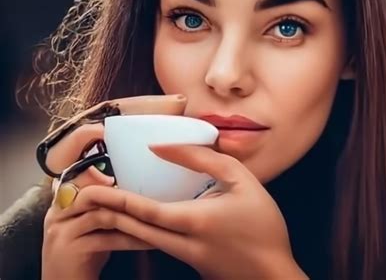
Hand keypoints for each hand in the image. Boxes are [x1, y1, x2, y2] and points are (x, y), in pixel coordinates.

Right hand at [40, 94, 187, 279]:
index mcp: (66, 196)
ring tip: (160, 214)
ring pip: (104, 212)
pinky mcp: (68, 248)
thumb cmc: (89, 249)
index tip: (106, 131)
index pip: (73, 162)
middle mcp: (60, 208)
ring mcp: (61, 228)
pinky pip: (106, 238)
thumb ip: (111, 197)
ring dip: (134, 215)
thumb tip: (142, 176)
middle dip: (125, 189)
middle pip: (93, 187)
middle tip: (155, 188)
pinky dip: (132, 238)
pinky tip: (152, 240)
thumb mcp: (98, 219)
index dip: (85, 141)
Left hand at [60, 144, 304, 279]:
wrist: (274, 273)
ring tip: (101, 209)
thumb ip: (204, 160)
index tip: (93, 190)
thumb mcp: (240, 179)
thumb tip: (164, 148)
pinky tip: (134, 223)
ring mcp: (183, 258)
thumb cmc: (262, 223)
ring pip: (141, 240)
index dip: (116, 199)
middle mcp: (181, 243)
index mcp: (193, 220)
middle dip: (106, 213)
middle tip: (83, 199)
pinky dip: (137, 233)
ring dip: (118, 224)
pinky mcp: (188, 264)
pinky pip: (155, 246)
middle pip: (133, 229)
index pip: (144, 210)